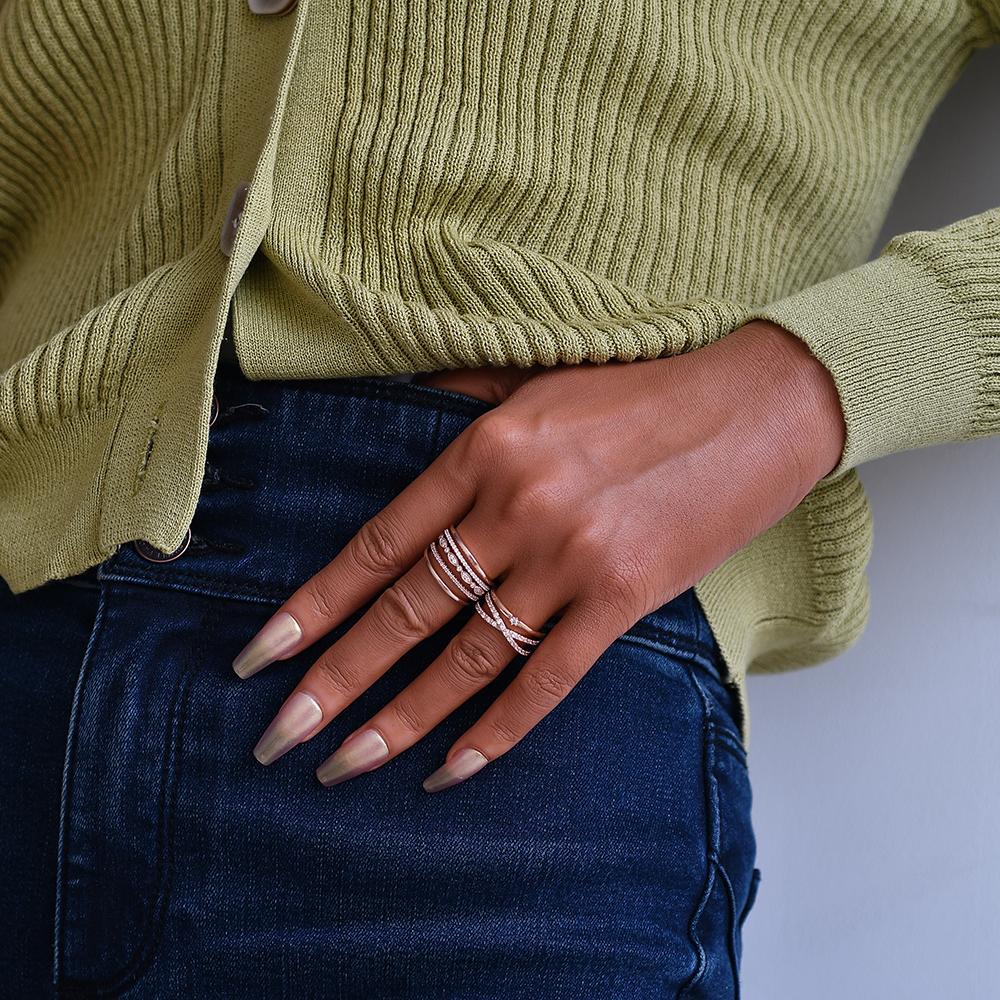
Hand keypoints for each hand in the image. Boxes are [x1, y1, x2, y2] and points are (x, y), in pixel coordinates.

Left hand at [234, 321, 845, 790]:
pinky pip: (548, 680)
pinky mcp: (627, 597)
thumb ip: (459, 400)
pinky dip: (498, 730)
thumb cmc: (646, 387)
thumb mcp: (537, 377)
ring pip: (467, 657)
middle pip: (407, 610)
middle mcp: (517, 507)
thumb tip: (396, 411)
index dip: (313, 605)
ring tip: (341, 765)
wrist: (760, 402)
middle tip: (275, 736)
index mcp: (485, 449)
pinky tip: (451, 769)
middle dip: (335, 680)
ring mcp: (572, 558)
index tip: (259, 656)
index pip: (377, 544)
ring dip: (399, 719)